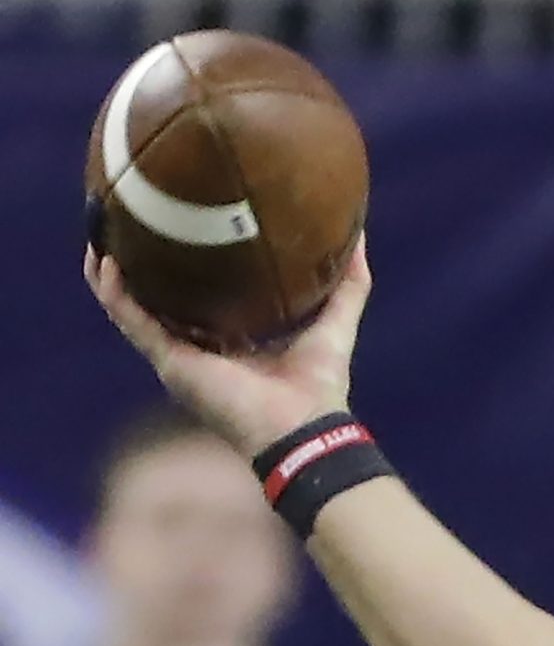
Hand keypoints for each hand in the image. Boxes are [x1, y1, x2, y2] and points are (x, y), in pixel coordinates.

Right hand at [84, 235, 371, 455]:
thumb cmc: (320, 386)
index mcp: (234, 340)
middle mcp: (201, 347)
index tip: (187, 225)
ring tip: (103, 229)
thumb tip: (358, 235)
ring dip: (113, 271)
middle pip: (162, 298)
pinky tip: (103, 259)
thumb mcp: (336, 322)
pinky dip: (114, 292)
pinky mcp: (169, 362)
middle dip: (146, 262)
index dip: (194, 265)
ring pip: (133, 306)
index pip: (206, 296)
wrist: (301, 428)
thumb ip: (350, 283)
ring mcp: (180, 356)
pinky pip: (130, 320)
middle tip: (136, 216)